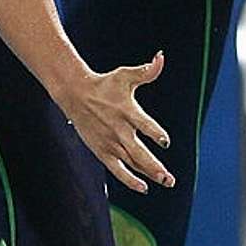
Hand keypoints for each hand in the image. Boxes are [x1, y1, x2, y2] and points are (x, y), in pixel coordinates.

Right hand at [62, 52, 174, 193]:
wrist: (75, 94)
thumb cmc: (106, 84)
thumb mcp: (126, 75)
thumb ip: (147, 71)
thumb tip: (161, 57)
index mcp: (126, 110)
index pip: (143, 124)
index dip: (154, 133)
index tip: (165, 142)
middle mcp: (118, 130)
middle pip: (138, 152)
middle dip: (154, 166)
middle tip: (169, 179)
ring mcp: (109, 143)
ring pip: (131, 163)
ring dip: (148, 174)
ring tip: (166, 182)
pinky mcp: (102, 151)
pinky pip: (117, 170)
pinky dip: (129, 179)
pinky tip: (144, 188)